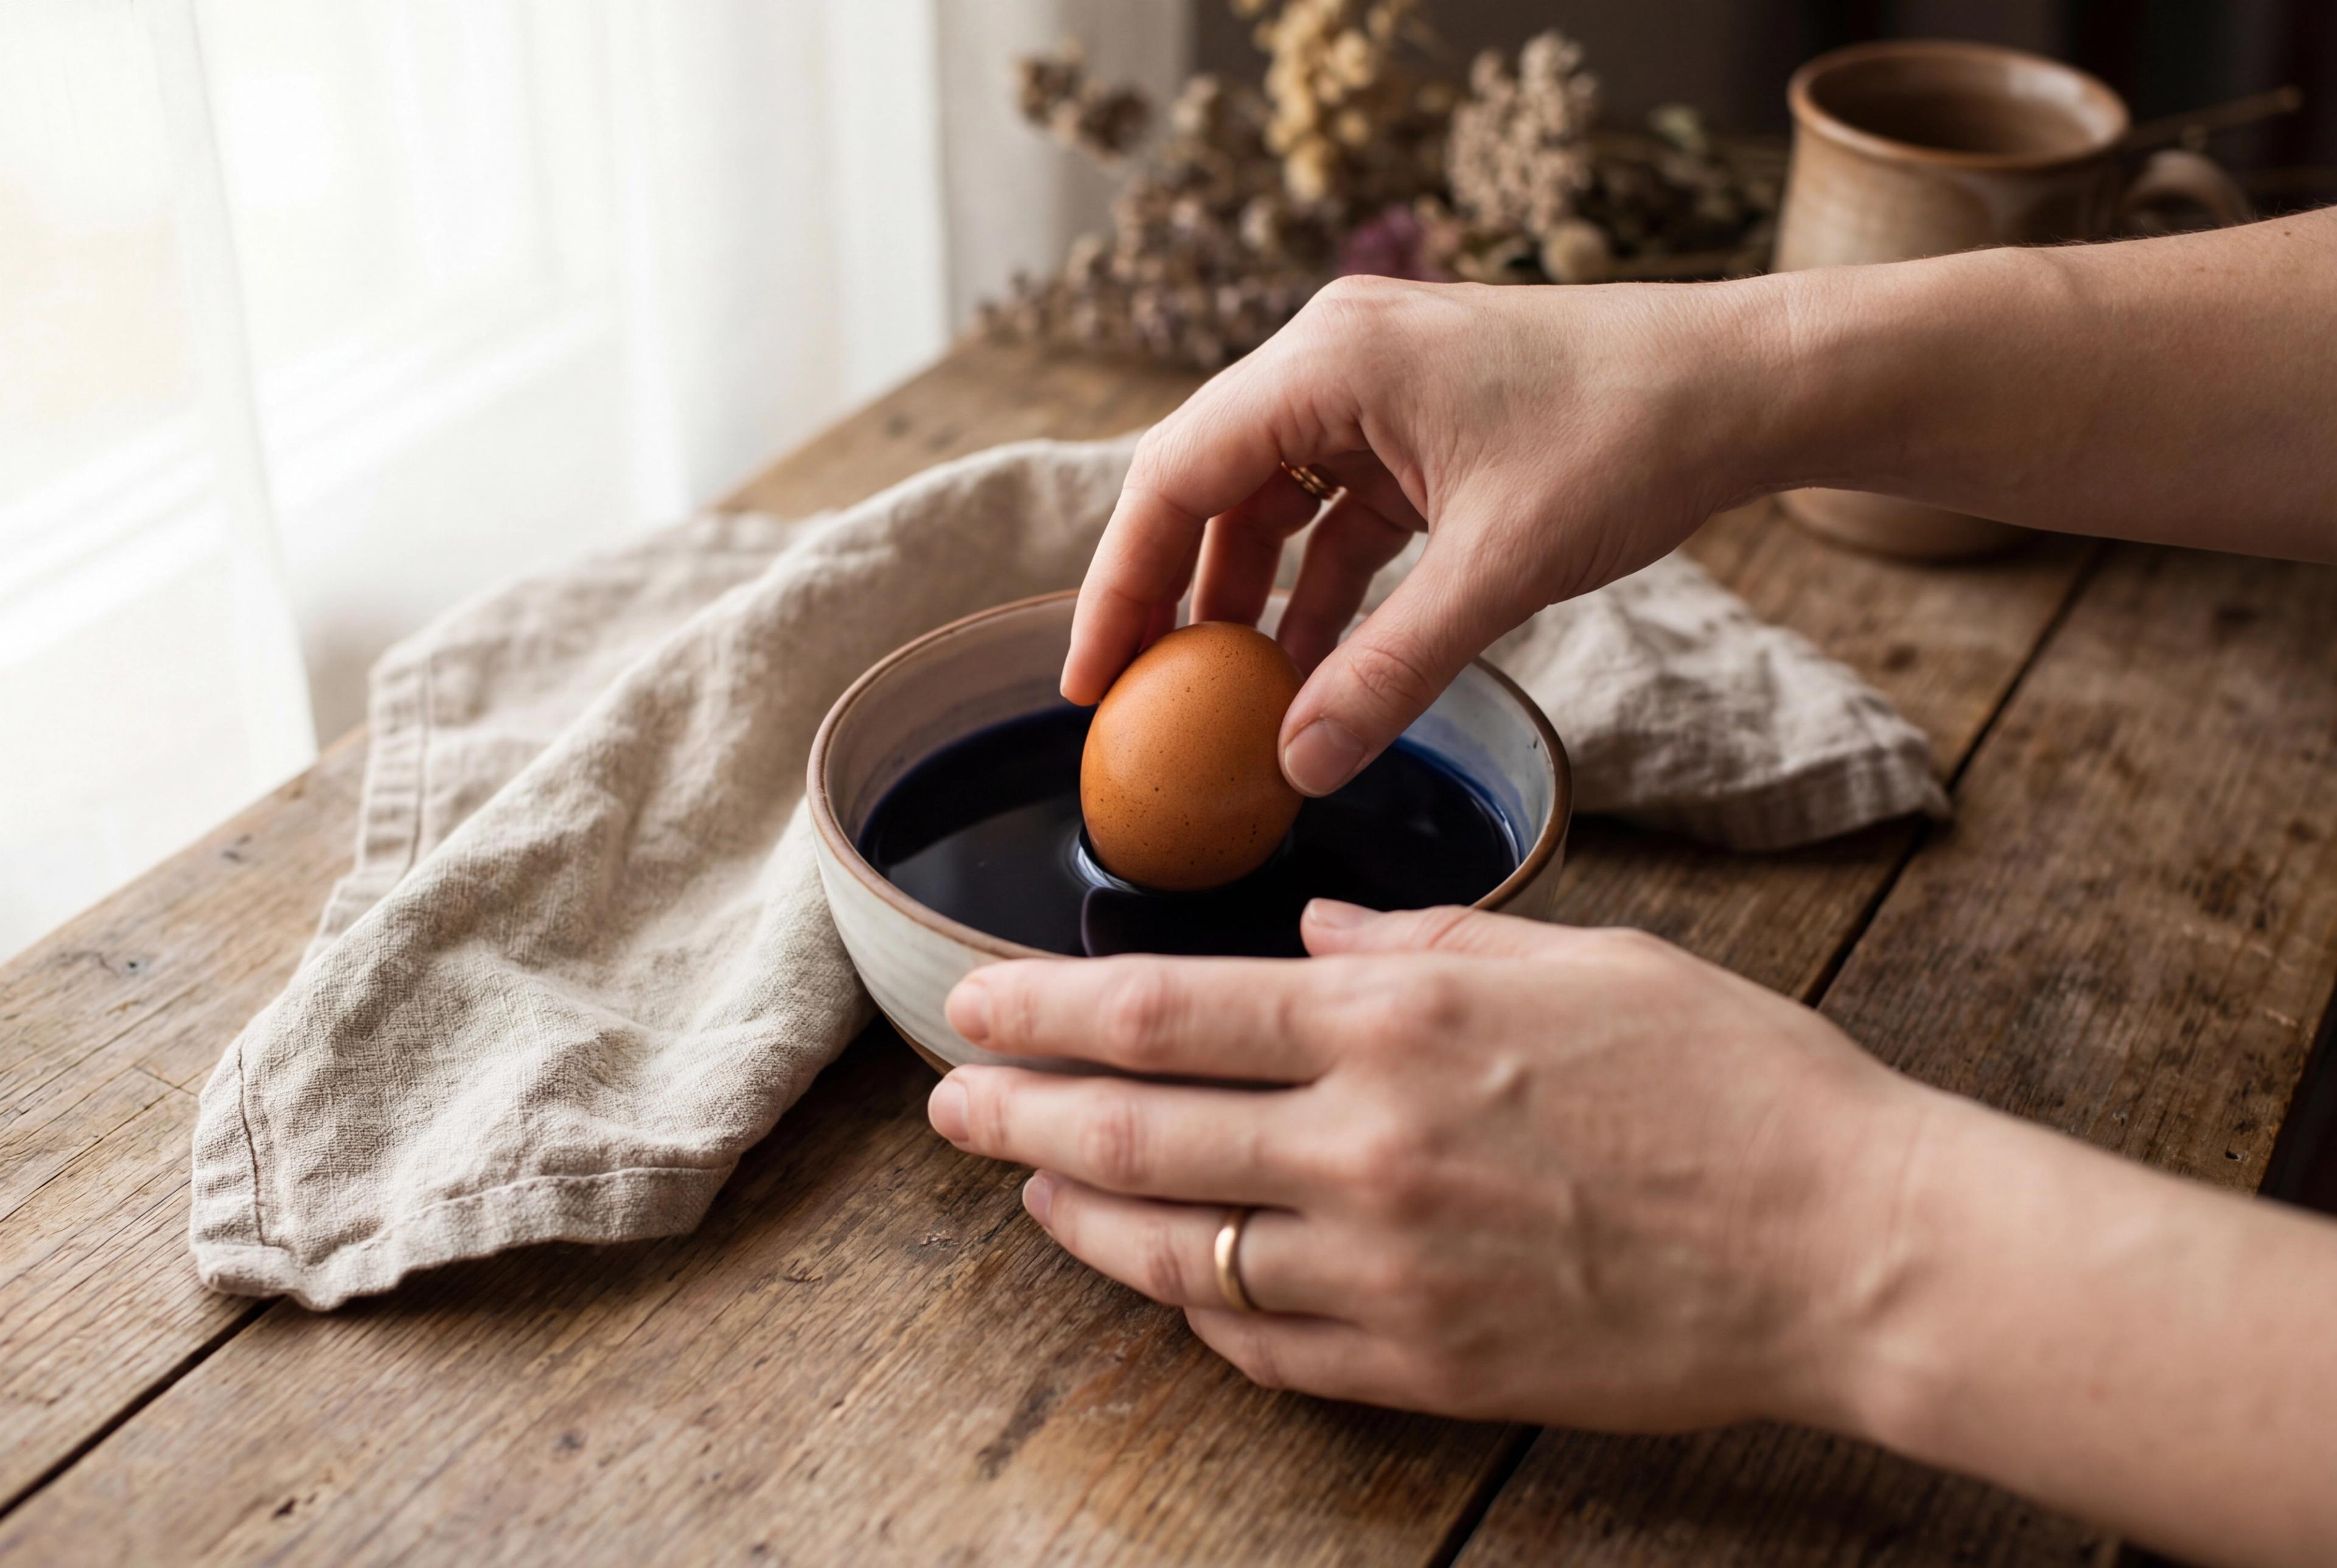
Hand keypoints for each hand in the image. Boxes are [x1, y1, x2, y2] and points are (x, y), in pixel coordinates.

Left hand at [925, 901, 1931, 1430]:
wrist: (1843, 1243)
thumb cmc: (1728, 1078)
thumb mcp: (1581, 957)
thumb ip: (1427, 946)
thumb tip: (1318, 944)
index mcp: (1399, 1025)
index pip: (1164, 1012)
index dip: (1045, 1011)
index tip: (972, 1005)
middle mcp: (1367, 1146)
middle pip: (1138, 1132)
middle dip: (1021, 1115)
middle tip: (949, 1104)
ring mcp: (1389, 1268)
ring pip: (1181, 1250)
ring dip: (1084, 1218)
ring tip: (1032, 1191)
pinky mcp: (1426, 1364)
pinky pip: (1271, 1343)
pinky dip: (1203, 1310)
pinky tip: (1172, 1281)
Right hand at [1063, 275, 1783, 794]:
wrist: (1745, 382)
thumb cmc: (1632, 437)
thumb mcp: (1500, 570)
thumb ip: (1390, 672)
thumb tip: (1296, 765)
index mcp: (1329, 360)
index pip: (1175, 474)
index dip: (1118, 584)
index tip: (1090, 678)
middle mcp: (1334, 357)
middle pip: (1204, 485)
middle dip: (1166, 596)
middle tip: (1131, 699)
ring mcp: (1374, 389)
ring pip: (1267, 502)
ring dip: (1244, 599)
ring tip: (1217, 699)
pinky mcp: (1416, 427)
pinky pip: (1334, 513)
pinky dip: (1318, 588)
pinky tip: (1308, 668)